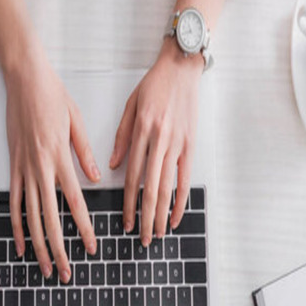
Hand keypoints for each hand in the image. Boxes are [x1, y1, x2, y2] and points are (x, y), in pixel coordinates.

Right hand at [5, 47, 99, 282]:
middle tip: (65, 272)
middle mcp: (40, 168)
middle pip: (50, 219)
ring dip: (38, 245)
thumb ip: (85, 153)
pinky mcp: (12, 166)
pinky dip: (16, 226)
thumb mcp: (76, 122)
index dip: (83, 229)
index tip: (90, 248)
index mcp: (60, 159)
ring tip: (44, 267)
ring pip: (30, 216)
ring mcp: (23, 169)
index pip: (75, 204)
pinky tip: (21, 244)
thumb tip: (97, 178)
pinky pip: (13, 202)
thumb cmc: (52, 96)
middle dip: (59, 249)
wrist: (24, 79)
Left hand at [110, 37, 201, 245]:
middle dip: (144, 218)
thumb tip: (113, 166)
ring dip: (162, 215)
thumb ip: (121, 137)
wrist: (182, 67)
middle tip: (141, 238)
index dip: (128, 203)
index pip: (132, 177)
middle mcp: (160, 141)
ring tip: (157, 234)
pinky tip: (176, 216)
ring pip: (168, 188)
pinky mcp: (192, 145)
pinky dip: (181, 200)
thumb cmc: (155, 85)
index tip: (124, 221)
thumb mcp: (130, 106)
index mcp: (141, 132)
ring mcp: (178, 144)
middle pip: (150, 189)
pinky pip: (186, 179)